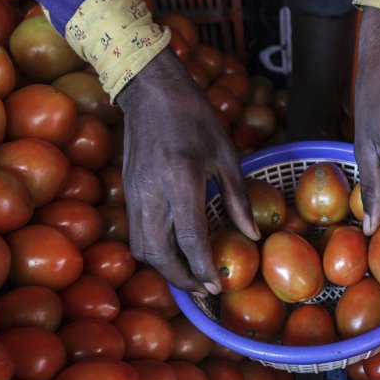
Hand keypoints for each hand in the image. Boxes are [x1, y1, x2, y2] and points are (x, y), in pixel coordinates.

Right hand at [116, 50, 258, 293]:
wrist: (149, 90)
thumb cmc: (194, 117)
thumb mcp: (225, 153)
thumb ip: (237, 198)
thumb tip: (252, 235)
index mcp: (181, 180)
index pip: (189, 238)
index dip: (203, 268)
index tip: (217, 287)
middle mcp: (152, 192)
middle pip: (158, 253)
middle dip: (181, 278)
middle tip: (203, 289)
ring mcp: (134, 193)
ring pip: (142, 249)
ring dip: (164, 269)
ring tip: (189, 275)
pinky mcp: (127, 192)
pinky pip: (136, 234)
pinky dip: (155, 251)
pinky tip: (174, 252)